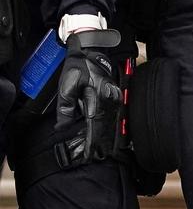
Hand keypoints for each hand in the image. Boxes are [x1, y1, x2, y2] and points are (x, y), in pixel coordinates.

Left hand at [56, 29, 121, 161]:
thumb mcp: (66, 85)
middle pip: (106, 126)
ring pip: (111, 122)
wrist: (91, 50)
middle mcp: (109, 98)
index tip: (88, 155)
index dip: (91, 142)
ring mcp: (114, 97)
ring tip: (102, 153)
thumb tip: (62, 127)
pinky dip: (110, 128)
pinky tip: (108, 136)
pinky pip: (113, 115)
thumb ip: (65, 108)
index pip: (95, 125)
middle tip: (96, 158)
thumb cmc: (78, 66)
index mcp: (98, 96)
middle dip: (101, 144)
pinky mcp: (114, 95)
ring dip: (106, 138)